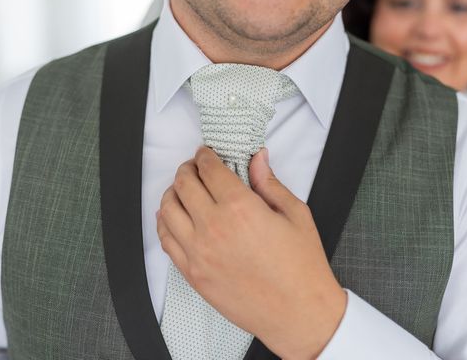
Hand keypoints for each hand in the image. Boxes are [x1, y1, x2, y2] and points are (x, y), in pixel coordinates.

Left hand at [157, 146, 346, 358]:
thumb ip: (270, 183)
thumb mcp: (295, 214)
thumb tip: (257, 159)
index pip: (209, 170)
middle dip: (188, 169)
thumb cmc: (301, 266)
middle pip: (184, 185)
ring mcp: (199, 253)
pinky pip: (166, 241)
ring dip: (173, 192)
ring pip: (167, 210)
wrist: (299, 313)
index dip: (205, 156)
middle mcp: (214, 228)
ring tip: (184, 189)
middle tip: (195, 167)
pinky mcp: (193, 274)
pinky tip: (173, 217)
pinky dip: (165, 222)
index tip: (206, 153)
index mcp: (241, 208)